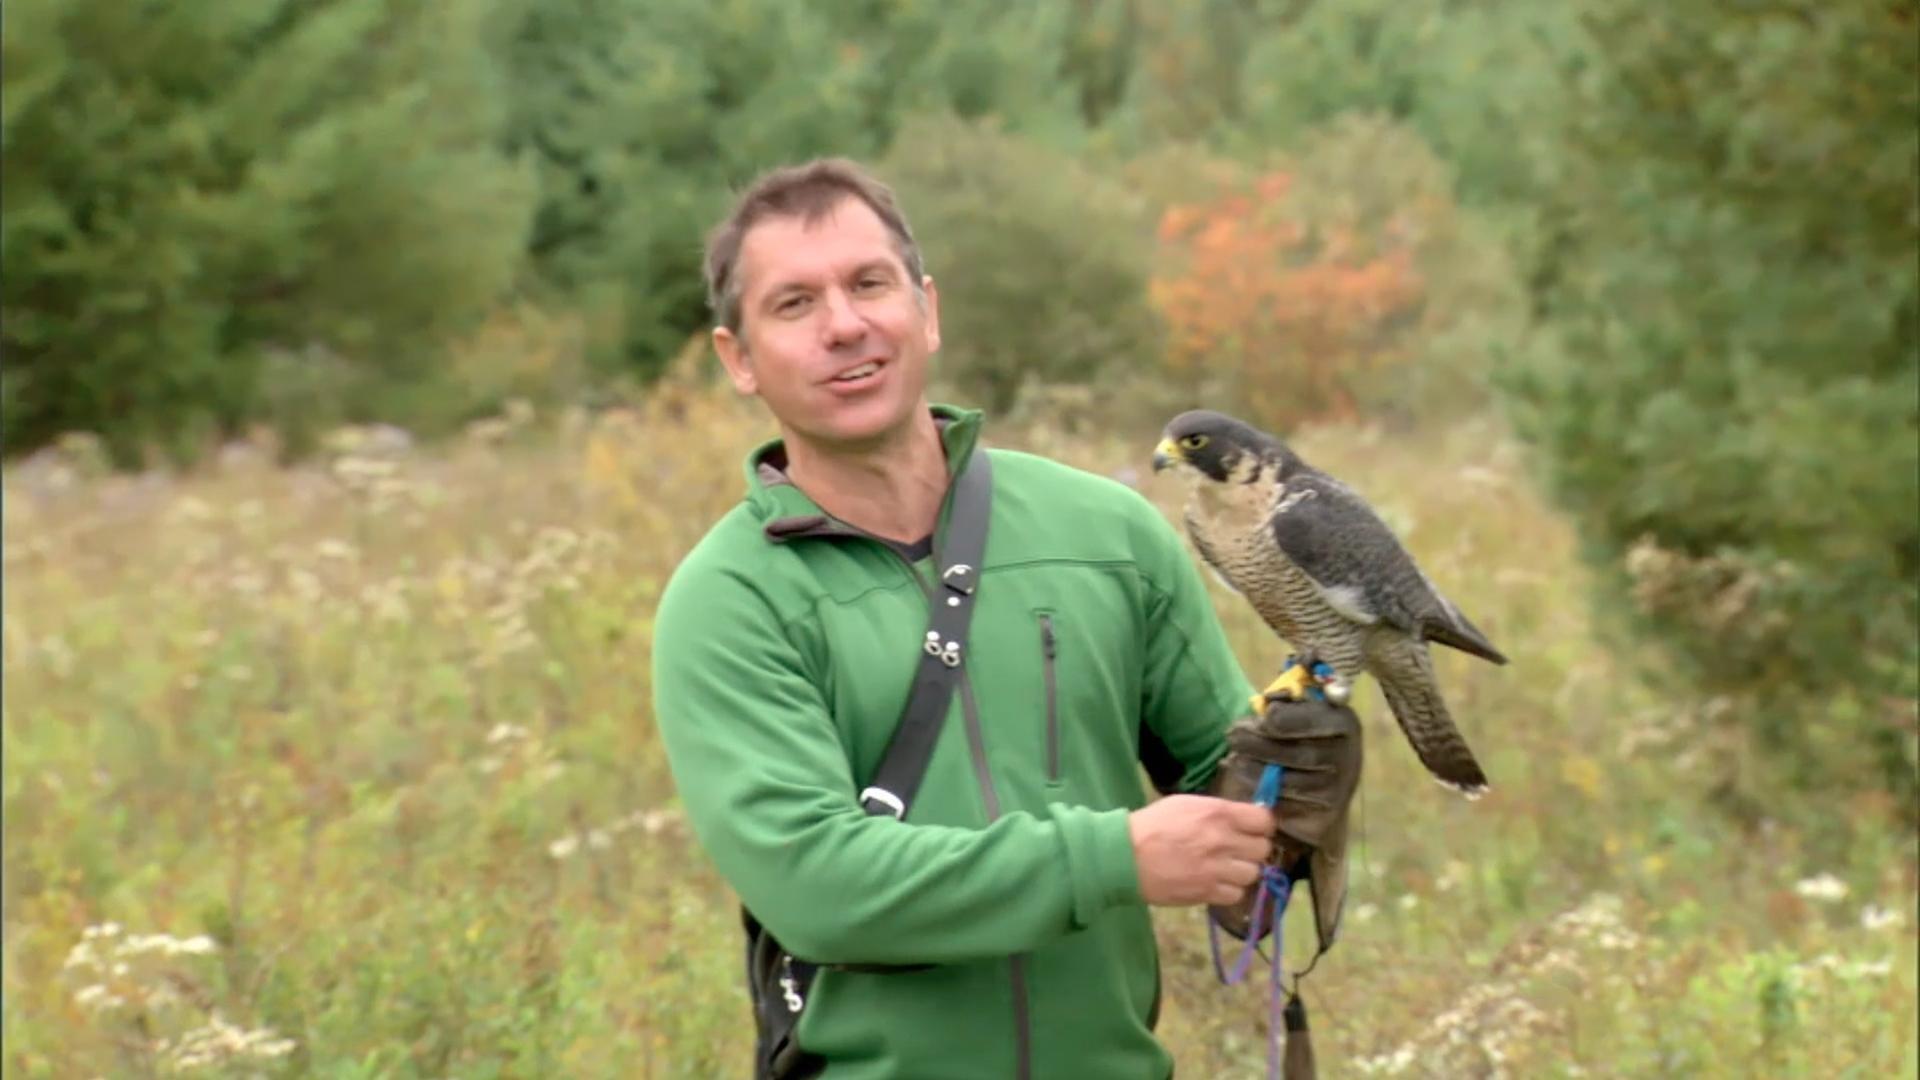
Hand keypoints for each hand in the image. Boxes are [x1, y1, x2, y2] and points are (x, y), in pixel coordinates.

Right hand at [1128, 794, 1273, 906]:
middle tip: (1237, 850)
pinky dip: (1229, 890)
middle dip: (1252, 849)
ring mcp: (1217, 869)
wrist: (1125, 856)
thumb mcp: (1186, 804)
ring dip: (1241, 871)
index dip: (1260, 826)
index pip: (1264, 821)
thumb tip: (1245, 818)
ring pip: (1252, 873)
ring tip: (1225, 868)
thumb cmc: (1153, 825)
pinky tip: (1215, 882)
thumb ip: (1218, 811)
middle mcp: (1223, 840)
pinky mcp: (1207, 892)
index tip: (1252, 830)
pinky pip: (1236, 894)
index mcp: (1218, 813)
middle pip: (1262, 849)